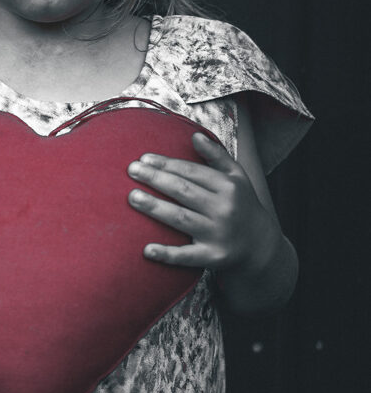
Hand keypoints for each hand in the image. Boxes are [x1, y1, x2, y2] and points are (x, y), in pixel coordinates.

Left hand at [126, 133, 279, 273]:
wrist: (260, 245)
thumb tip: (195, 136)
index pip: (192, 172)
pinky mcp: (213, 257)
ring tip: (132, 197)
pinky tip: (147, 249)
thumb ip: (216, 155)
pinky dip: (167, 254)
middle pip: (184, 191)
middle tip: (132, 170)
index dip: (167, 164)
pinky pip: (187, 256)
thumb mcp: (236, 177)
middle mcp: (224, 209)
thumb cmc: (241, 204)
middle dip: (156, 179)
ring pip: (181, 219)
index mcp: (228, 187)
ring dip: (155, 208)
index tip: (144, 158)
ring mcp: (218, 234)